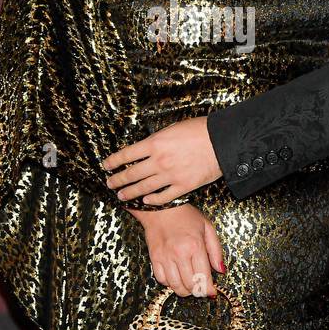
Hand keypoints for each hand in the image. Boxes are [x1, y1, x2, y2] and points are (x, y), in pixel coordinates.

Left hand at [101, 116, 221, 204]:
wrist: (222, 142)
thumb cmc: (200, 130)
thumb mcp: (172, 128)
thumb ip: (157, 140)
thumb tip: (146, 147)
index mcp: (154, 143)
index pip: (126, 154)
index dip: (113, 161)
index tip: (106, 165)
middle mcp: (159, 161)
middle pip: (131, 174)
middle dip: (117, 180)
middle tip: (110, 184)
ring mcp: (170, 175)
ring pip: (144, 188)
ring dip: (131, 192)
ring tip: (122, 195)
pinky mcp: (184, 186)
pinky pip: (164, 197)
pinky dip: (153, 200)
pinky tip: (146, 201)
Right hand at [126, 204, 224, 297]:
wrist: (160, 207)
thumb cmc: (185, 216)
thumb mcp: (207, 227)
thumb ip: (216, 250)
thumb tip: (221, 270)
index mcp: (195, 245)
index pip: (204, 277)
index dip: (209, 289)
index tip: (211, 292)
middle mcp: (180, 253)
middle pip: (190, 285)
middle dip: (198, 291)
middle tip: (201, 288)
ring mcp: (165, 257)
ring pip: (175, 286)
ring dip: (184, 290)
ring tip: (189, 286)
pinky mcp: (154, 258)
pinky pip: (161, 279)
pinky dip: (169, 283)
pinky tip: (175, 277)